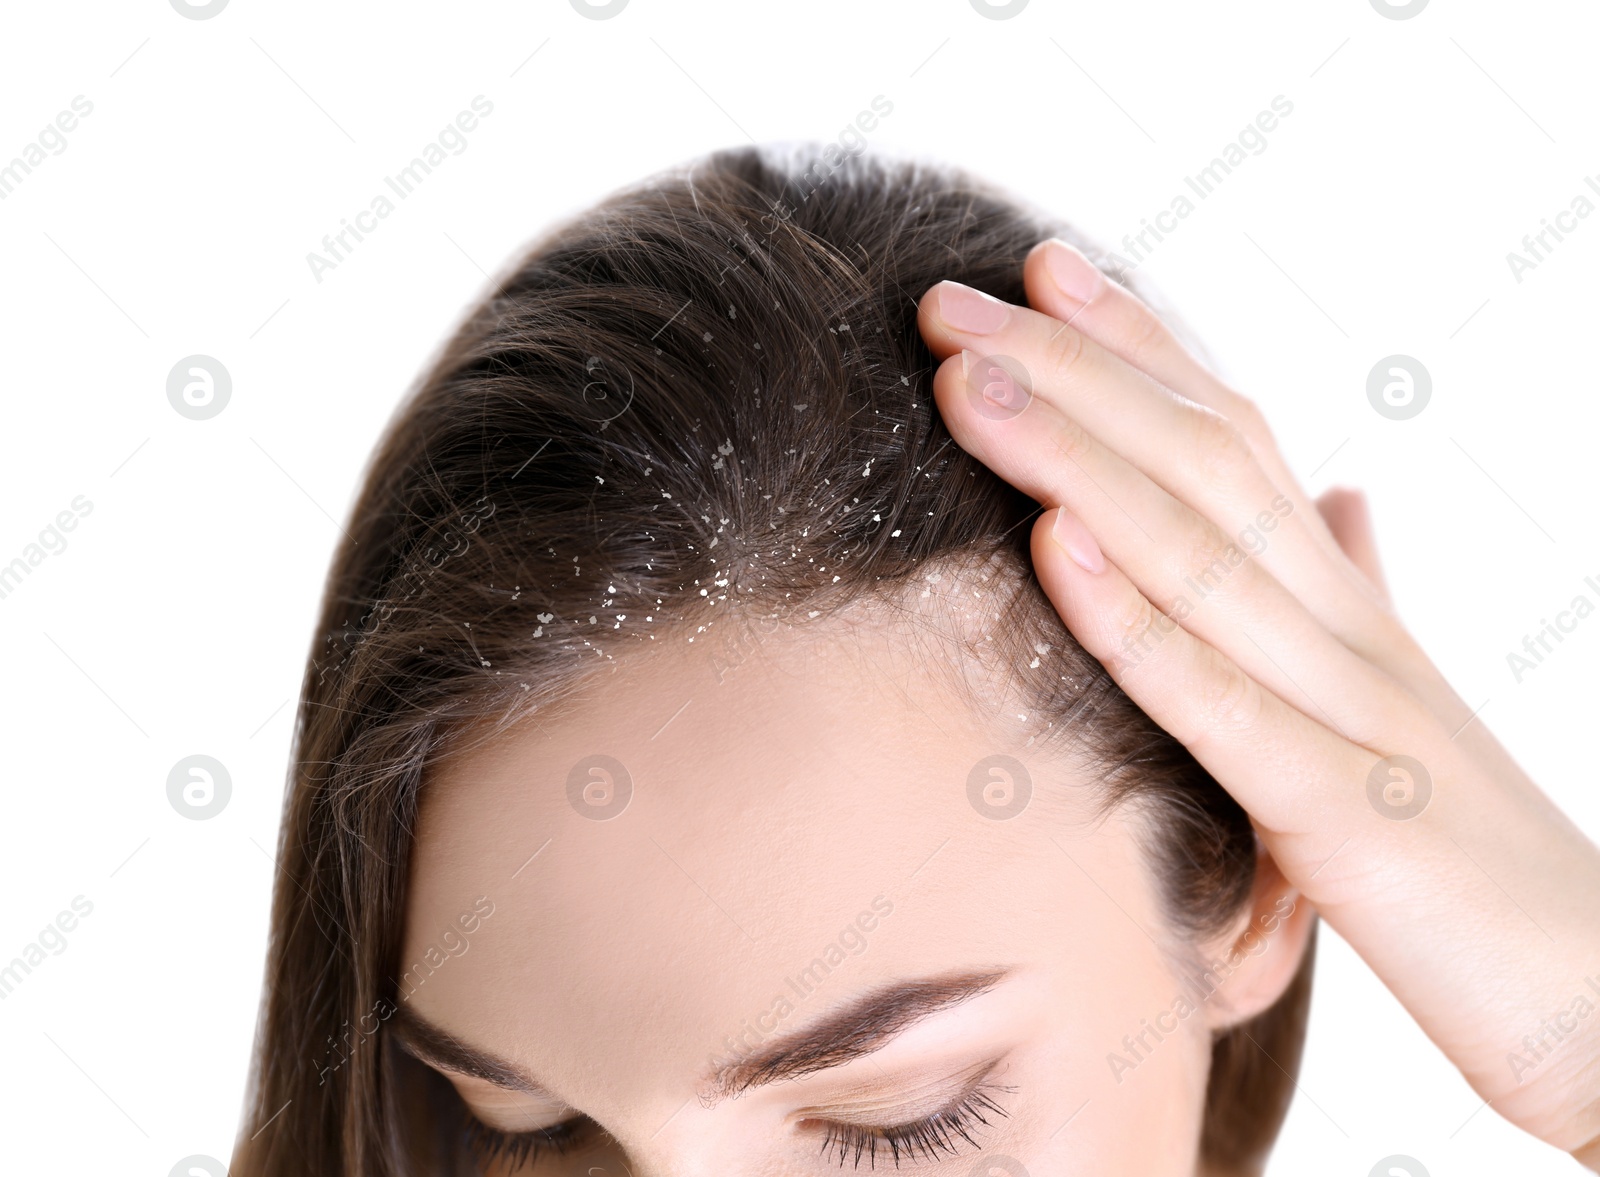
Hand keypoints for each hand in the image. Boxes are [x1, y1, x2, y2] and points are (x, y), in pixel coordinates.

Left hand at [916, 240, 1599, 1168]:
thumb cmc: (1478, 859)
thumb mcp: (1398, 709)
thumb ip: (1357, 596)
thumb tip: (1344, 496)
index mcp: (1342, 604)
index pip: (1230, 435)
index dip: (1138, 343)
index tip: (1041, 268)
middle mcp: (1343, 626)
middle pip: (1197, 461)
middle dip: (1068, 369)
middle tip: (951, 300)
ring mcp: (1347, 707)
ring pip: (1199, 551)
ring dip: (1073, 458)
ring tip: (967, 381)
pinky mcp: (1344, 811)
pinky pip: (1221, 702)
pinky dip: (1134, 622)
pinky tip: (1054, 546)